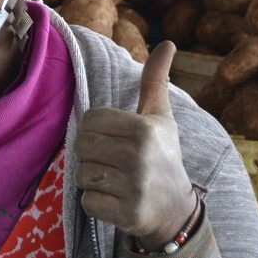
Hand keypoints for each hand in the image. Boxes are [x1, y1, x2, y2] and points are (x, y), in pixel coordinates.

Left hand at [76, 42, 194, 247]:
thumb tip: (167, 42)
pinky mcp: (127, 214)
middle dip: (93, 156)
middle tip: (115, 163)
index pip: (89, 121)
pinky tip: (117, 201)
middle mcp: (139, 156)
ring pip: (81, 176)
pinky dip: (97, 203)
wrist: (176, 209)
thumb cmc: (163, 155)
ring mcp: (134, 187)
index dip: (96, 131)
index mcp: (144, 128)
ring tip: (116, 181)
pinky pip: (88, 202)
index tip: (115, 140)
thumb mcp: (161, 116)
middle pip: (81, 147)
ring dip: (93, 181)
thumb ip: (155, 80)